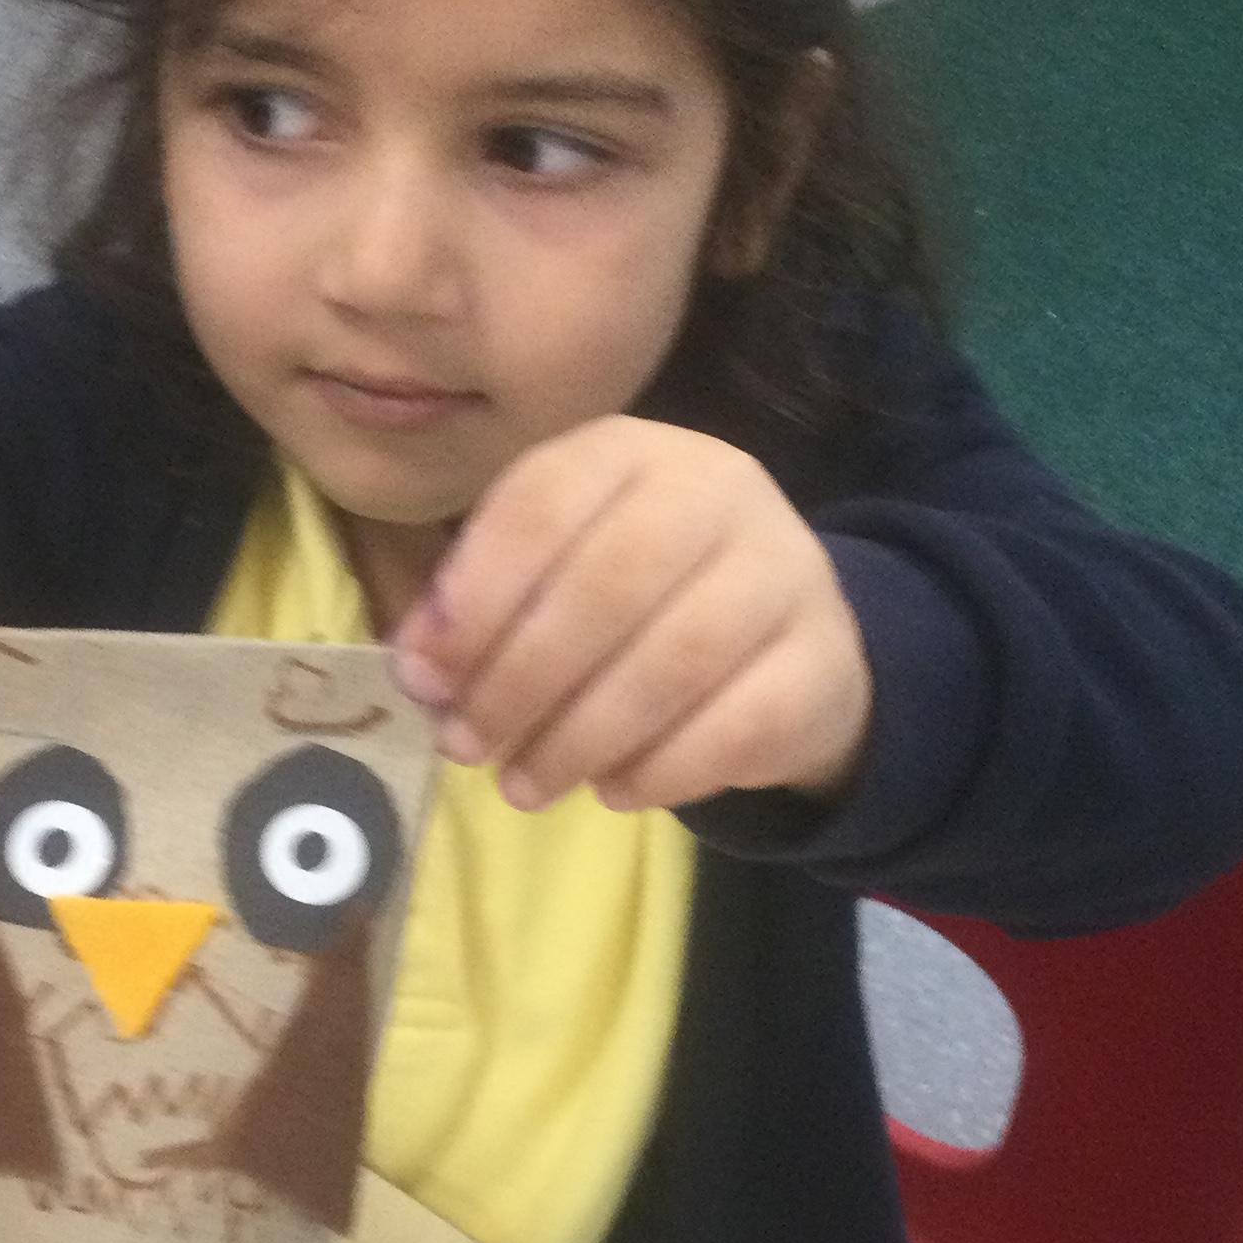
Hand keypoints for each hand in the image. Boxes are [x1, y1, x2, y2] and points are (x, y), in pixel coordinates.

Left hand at [388, 417, 871, 816]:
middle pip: (609, 583)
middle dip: (521, 677)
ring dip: (580, 736)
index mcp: (634, 451)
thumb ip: (481, 606)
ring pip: (674, 660)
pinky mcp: (822, 660)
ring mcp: (785, 571)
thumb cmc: (639, 597)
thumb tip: (420, 669)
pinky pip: (734, 725)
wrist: (786, 635)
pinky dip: (659, 769)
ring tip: (523, 784)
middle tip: (468, 745)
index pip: (546, 501)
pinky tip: (612, 792)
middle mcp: (720, 490)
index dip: (478, 592)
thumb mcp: (554, 572)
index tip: (427, 674)